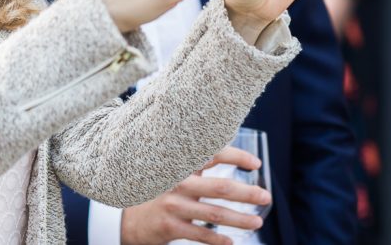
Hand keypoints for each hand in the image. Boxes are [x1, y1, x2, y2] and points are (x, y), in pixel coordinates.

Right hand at [120, 147, 270, 244]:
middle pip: (220, 187)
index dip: (237, 156)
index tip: (256, 164)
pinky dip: (218, 240)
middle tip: (266, 197)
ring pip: (214, 214)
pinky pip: (200, 235)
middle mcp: (177, 184)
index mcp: (180, 166)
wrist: (124, 217)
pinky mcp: (170, 228)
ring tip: (257, 222)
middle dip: (247, 193)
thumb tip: (232, 159)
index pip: (213, 155)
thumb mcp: (172, 175)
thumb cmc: (156, 193)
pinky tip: (232, 242)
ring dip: (239, 219)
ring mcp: (174, 206)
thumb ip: (195, 168)